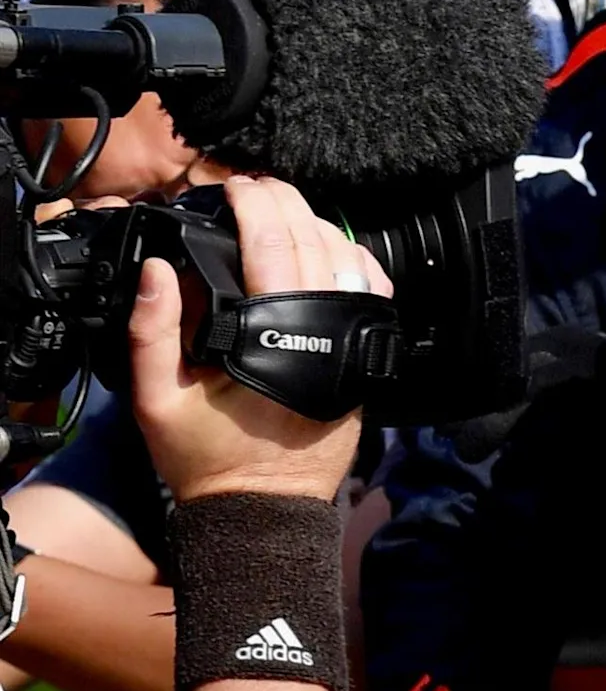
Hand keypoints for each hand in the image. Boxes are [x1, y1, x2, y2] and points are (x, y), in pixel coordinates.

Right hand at [130, 176, 387, 502]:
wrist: (263, 504)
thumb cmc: (207, 456)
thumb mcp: (156, 400)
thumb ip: (152, 331)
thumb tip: (157, 269)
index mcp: (272, 338)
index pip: (269, 247)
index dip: (251, 205)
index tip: (229, 187)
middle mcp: (322, 331)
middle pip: (311, 239)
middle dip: (281, 201)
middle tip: (250, 186)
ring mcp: (349, 339)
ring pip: (346, 256)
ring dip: (313, 222)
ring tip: (277, 207)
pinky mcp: (362, 351)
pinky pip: (368, 286)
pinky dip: (347, 255)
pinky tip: (320, 243)